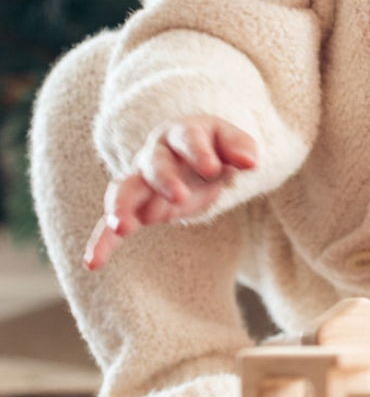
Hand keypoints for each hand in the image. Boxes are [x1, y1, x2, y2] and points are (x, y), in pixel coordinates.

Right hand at [83, 116, 256, 270]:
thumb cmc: (216, 148)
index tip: (213, 168)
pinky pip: (112, 223)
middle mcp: (157, 155)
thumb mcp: (233, 144)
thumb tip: (250, 161)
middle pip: (154, 162)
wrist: (199, 158)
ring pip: (125, 188)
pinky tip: (92, 263)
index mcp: (183, 133)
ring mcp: (142, 181)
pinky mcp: (136, 208)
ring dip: (121, 206)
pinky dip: (102, 241)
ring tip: (122, 226)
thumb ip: (241, 149)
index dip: (199, 152)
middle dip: (164, 178)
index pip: (188, 138)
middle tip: (179, 196)